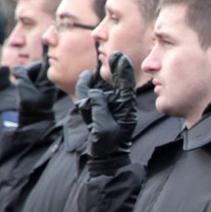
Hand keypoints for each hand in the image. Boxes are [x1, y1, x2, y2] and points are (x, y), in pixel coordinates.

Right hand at [13, 61, 57, 123]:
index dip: (34, 66)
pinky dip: (24, 84)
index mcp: (47, 81)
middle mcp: (46, 82)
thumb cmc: (31, 105)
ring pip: (31, 75)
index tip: (30, 71)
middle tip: (23, 82)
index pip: (42, 65)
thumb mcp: (24, 88)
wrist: (33, 120)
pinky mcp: (36, 90)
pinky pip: (29, 81)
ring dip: (25, 79)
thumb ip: (21, 75)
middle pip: (36, 68)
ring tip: (23, 88)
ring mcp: (42, 86)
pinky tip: (24, 91)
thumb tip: (17, 66)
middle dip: (27, 73)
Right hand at [77, 52, 136, 167]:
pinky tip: (84, 81)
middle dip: (112, 67)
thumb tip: (93, 92)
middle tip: (112, 54)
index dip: (122, 68)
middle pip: (114, 80)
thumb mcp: (104, 129)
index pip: (125, 84)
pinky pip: (88, 94)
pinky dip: (84, 88)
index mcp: (125, 106)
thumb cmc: (108, 145)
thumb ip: (98, 109)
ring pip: (98, 85)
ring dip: (92, 81)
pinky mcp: (96, 108)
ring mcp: (106, 105)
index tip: (119, 55)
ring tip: (87, 76)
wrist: (104, 157)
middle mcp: (117, 103)